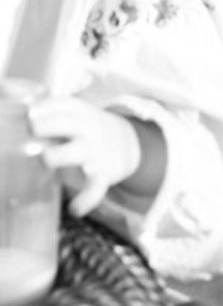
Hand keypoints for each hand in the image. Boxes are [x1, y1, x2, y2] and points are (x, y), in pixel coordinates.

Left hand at [27, 97, 142, 215]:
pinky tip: (74, 208)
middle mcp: (88, 129)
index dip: (43, 108)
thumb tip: (6, 97)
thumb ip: (47, 114)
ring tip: (46, 159)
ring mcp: (96, 152)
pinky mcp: (103, 175)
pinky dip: (86, 199)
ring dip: (59, 155)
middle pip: (68, 123)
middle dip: (47, 125)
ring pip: (77, 152)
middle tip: (32, 130)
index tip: (28, 113)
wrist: (127, 146)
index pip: (62, 104)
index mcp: (80, 113)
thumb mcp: (75, 115)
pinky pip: (95, 189)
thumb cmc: (86, 132)